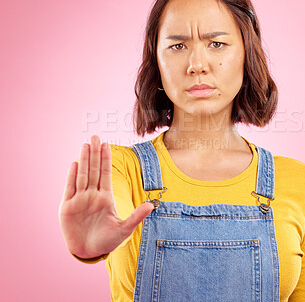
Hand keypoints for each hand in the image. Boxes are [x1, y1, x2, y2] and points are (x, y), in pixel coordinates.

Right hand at [58, 135, 153, 258]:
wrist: (89, 252)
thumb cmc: (107, 241)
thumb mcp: (124, 229)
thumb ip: (136, 216)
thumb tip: (152, 205)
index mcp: (105, 197)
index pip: (106, 174)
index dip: (106, 159)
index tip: (107, 145)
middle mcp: (92, 195)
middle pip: (93, 170)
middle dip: (95, 153)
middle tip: (96, 137)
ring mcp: (79, 199)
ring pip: (82, 175)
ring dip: (84, 160)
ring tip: (85, 145)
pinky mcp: (67, 207)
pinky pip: (70, 188)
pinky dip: (72, 176)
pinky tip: (74, 163)